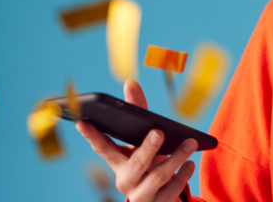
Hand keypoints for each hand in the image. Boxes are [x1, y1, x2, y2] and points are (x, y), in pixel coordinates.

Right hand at [76, 79, 197, 201]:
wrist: (157, 196)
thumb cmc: (147, 160)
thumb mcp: (141, 138)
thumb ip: (137, 110)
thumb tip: (130, 82)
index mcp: (117, 162)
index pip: (102, 148)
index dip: (92, 135)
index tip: (82, 122)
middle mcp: (126, 180)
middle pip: (134, 165)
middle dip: (147, 149)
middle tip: (159, 132)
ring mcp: (142, 195)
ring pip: (157, 178)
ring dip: (175, 158)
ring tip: (190, 143)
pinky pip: (171, 191)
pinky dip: (182, 176)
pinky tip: (190, 164)